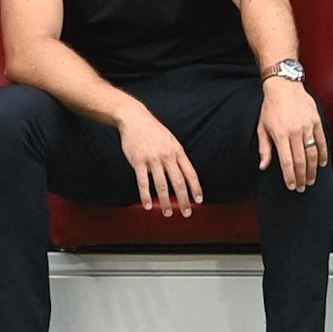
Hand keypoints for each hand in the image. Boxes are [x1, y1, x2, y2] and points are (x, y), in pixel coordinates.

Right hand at [117, 103, 202, 217]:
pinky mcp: (138, 161)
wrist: (134, 118)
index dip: (196, 188)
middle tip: (186, 212)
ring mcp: (152, 159)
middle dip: (183, 199)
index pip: (190, 173)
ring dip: (166, 201)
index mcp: (177, 151)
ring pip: (162, 184)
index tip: (198, 201)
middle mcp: (167, 156)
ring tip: (168, 213)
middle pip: (178, 182)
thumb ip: (176, 156)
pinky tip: (148, 205)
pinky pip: (143, 182)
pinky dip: (145, 195)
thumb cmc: (153, 130)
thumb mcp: (170, 140)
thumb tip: (182, 175)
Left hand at [258, 79, 326, 191]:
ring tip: (311, 179)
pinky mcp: (316, 121)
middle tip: (303, 187)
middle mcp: (294, 132)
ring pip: (313, 153)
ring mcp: (307, 126)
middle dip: (302, 177)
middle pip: (301, 160)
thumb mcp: (261, 127)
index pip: (287, 161)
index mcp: (280, 134)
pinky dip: (323, 154)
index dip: (290, 176)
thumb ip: (264, 148)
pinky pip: (322, 141)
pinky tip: (322, 164)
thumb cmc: (270, 107)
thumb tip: (263, 166)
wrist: (283, 87)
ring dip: (313, 169)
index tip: (292, 186)